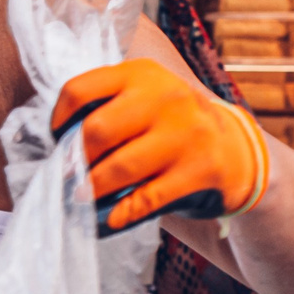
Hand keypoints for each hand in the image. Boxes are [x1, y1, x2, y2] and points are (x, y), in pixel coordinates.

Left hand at [51, 57, 270, 233]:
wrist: (237, 149)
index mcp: (141, 75)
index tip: (56, 139)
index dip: (58, 118)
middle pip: (96, 131)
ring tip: (81, 198)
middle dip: (74, 160)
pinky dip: (123, 212)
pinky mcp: (201, 170)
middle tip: (67, 176)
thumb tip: (58, 144)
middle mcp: (165, 98)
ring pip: (119, 167)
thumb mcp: (145, 97)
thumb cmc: (172, 126)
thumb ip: (108, 106)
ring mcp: (186, 133)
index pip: (80, 89)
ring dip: (92, 189)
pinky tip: (111, 218)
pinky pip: (148, 197)